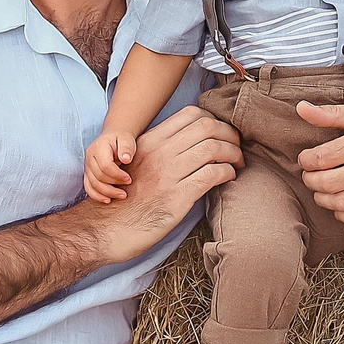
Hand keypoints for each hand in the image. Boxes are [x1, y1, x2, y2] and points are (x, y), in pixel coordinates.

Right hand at [83, 131, 135, 203]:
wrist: (114, 137)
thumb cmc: (121, 139)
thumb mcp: (127, 140)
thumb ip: (126, 148)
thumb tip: (125, 159)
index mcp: (98, 148)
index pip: (105, 166)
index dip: (117, 175)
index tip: (129, 179)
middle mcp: (89, 157)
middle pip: (98, 177)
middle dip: (113, 186)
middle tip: (126, 191)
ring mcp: (87, 166)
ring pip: (93, 184)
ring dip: (107, 193)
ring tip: (121, 195)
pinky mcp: (87, 174)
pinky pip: (88, 187)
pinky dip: (97, 196)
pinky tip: (108, 200)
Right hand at [93, 106, 238, 261]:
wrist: (106, 228)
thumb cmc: (124, 199)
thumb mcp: (136, 164)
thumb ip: (160, 150)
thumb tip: (191, 144)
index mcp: (150, 141)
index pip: (191, 114)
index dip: (214, 119)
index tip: (223, 133)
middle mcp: (159, 153)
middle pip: (207, 127)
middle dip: (230, 135)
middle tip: (237, 147)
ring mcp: (168, 174)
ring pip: (213, 148)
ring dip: (233, 153)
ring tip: (238, 163)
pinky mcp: (177, 198)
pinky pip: (212, 175)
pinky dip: (228, 172)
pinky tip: (229, 177)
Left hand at [295, 101, 343, 228]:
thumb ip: (332, 114)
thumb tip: (301, 109)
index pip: (324, 158)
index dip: (307, 160)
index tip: (306, 158)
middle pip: (329, 183)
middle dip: (311, 180)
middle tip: (310, 175)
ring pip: (342, 204)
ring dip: (324, 198)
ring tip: (322, 189)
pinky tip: (341, 204)